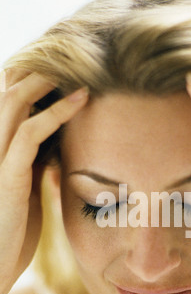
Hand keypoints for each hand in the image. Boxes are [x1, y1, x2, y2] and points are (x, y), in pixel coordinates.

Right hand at [0, 68, 88, 293]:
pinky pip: (29, 134)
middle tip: (73, 60)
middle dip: (38, 72)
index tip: (71, 73)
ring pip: (14, 103)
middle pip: (9, 93)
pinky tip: (81, 99)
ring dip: (45, 81)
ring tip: (77, 67)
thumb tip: (56, 146)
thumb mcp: (27, 190)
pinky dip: (56, 113)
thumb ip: (36, 164)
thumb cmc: (12, 233)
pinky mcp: (6, 175)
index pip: (14, 105)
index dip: (38, 85)